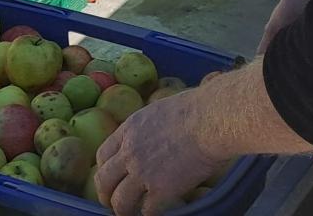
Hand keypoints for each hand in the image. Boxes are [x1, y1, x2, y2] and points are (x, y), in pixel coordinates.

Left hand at [95, 89, 226, 215]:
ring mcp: (143, 172)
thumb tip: (155, 129)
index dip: (104, 169)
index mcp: (129, 130)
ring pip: (119, 201)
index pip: (103, 154)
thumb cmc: (196, 108)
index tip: (110, 177)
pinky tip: (154, 213)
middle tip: (111, 201)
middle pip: (103, 180)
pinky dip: (148, 215)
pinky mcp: (161, 190)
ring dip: (122, 210)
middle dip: (105, 194)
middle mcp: (130, 152)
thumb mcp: (159, 109)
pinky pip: (147, 210)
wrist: (210, 120)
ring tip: (129, 214)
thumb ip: (149, 125)